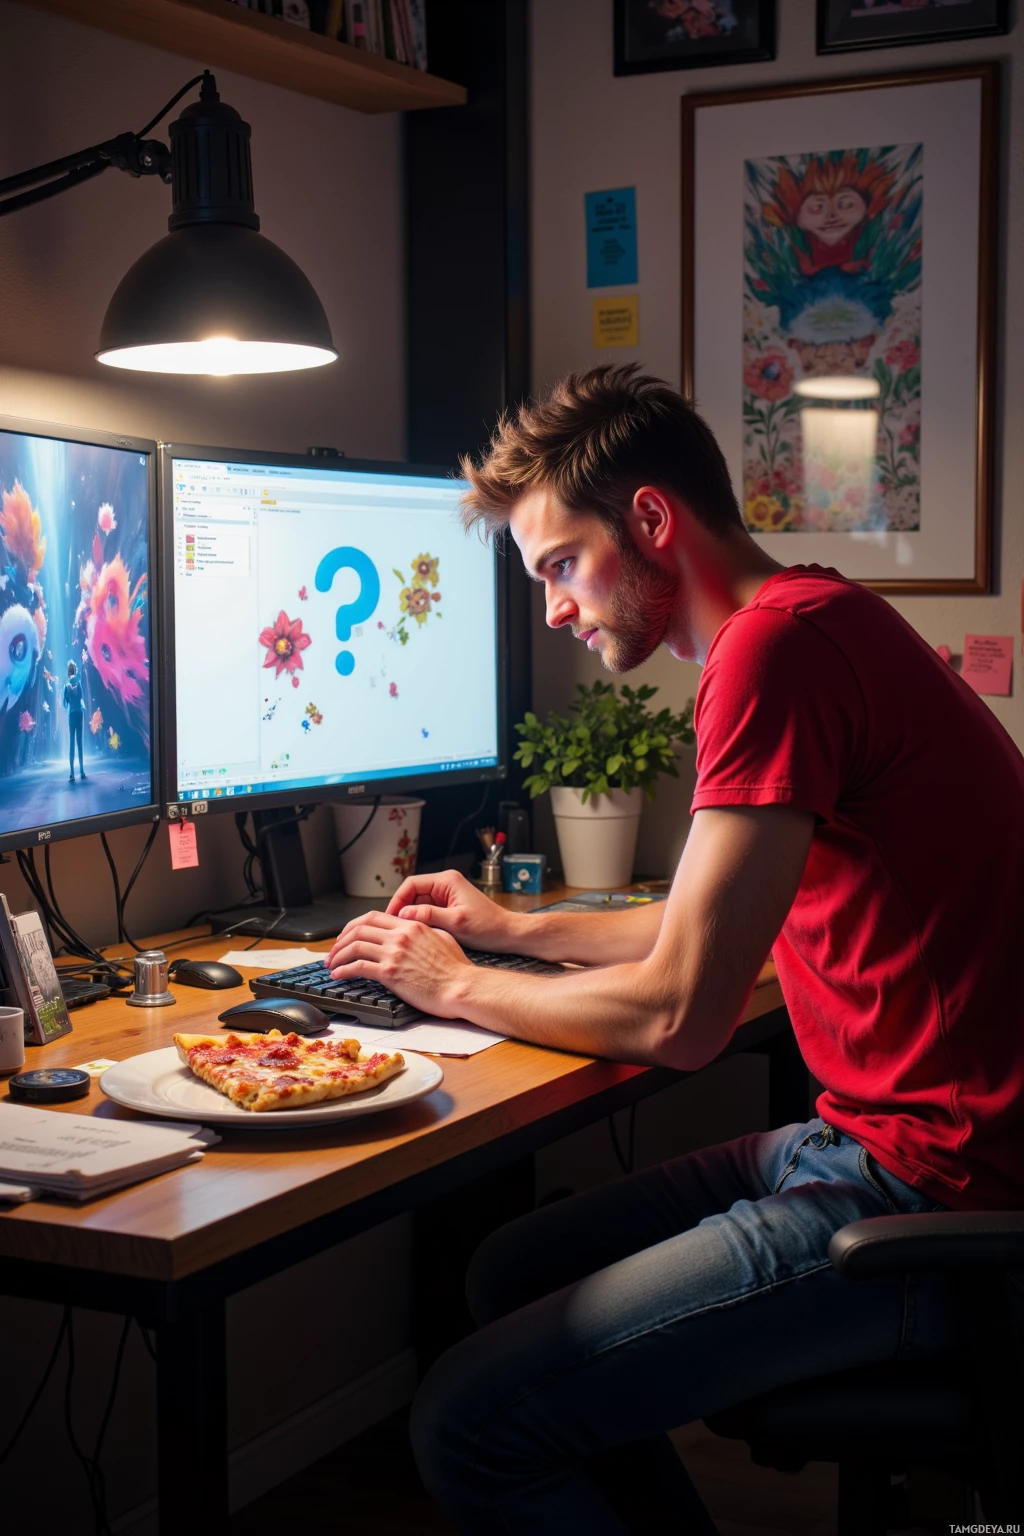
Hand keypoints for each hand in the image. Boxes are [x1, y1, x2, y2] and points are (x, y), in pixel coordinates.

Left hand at [324, 913, 471, 1016]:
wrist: (462, 987)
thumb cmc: (457, 968)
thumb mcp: (441, 937)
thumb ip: (423, 930)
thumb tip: (412, 929)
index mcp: (411, 925)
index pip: (373, 917)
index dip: (354, 925)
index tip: (347, 936)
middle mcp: (400, 936)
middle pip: (359, 928)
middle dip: (340, 940)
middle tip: (333, 951)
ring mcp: (394, 953)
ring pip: (354, 946)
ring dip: (337, 955)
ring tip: (331, 964)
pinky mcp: (390, 973)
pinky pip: (358, 967)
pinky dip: (343, 970)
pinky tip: (338, 975)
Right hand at [383, 868, 522, 951]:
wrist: (508, 934)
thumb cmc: (488, 926)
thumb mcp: (456, 922)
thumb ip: (429, 916)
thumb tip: (404, 914)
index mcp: (447, 881)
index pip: (411, 884)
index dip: (397, 900)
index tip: (390, 917)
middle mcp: (446, 885)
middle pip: (413, 893)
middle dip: (402, 909)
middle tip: (393, 928)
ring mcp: (447, 896)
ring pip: (419, 903)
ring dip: (411, 917)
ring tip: (403, 933)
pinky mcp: (449, 907)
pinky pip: (428, 911)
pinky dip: (421, 921)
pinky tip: (417, 934)